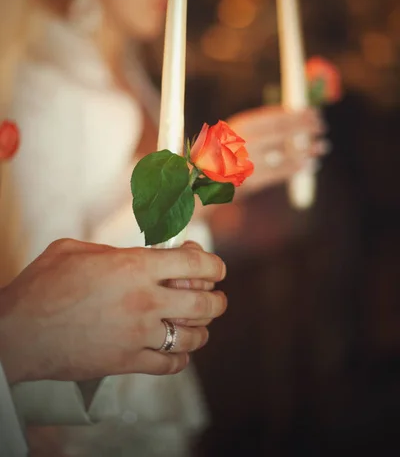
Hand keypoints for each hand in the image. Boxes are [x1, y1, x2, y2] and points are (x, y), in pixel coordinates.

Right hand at [0, 239, 226, 384]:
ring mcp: (138, 335)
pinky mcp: (126, 363)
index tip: (217, 269)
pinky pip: (169, 365)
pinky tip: (177, 352)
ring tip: (199, 326)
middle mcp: (145, 300)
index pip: (195, 262)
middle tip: (216, 299)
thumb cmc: (42, 286)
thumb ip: (112, 250)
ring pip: (193, 337)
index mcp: (135, 266)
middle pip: (205, 303)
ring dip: (202, 330)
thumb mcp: (76, 250)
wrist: (18, 332)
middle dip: (217, 300)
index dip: (214, 264)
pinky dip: (180, 359)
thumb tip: (131, 256)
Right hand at [227, 106, 327, 194]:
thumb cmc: (229, 153)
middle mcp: (242, 142)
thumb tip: (298, 116)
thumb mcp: (242, 133)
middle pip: (281, 132)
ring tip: (323, 146)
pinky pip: (279, 173)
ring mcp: (246, 162)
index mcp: (241, 126)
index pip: (274, 117)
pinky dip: (297, 168)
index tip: (314, 112)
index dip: (297, 114)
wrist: (206, 180)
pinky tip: (310, 165)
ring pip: (284, 153)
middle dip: (305, 127)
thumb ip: (266, 126)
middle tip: (322, 126)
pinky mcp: (250, 181)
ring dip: (307, 149)